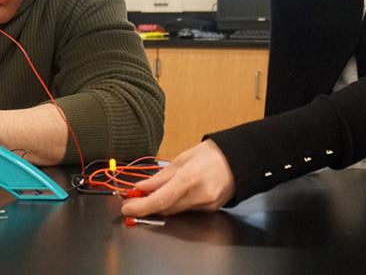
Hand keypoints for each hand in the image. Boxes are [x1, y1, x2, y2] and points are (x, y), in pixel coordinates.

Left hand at [120, 140, 235, 216]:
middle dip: (148, 205)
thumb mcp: (182, 158)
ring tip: (156, 192)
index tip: (127, 207)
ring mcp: (206, 205)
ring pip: (175, 211)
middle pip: (165, 208)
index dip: (140, 206)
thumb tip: (141, 187)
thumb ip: (160, 176)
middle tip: (135, 198)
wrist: (239, 160)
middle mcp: (199, 195)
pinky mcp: (211, 210)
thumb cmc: (211, 154)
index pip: (160, 199)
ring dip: (162, 204)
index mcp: (190, 178)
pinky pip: (187, 210)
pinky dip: (178, 203)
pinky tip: (179, 193)